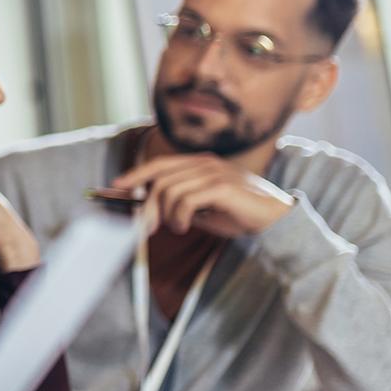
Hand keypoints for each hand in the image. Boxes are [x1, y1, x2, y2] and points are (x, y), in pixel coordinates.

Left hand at [111, 153, 293, 238]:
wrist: (273, 220)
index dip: (136, 173)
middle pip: (160, 179)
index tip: (116, 185)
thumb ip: (178, 203)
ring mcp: (214, 173)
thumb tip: (147, 210)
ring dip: (167, 214)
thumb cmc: (237, 213)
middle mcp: (205, 163)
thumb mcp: (202, 208)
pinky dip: (179, 216)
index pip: (160, 164)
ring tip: (178, 227)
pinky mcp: (221, 186)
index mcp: (200, 163)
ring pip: (169, 190)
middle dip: (147, 205)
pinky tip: (186, 225)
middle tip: (147, 227)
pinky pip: (185, 200)